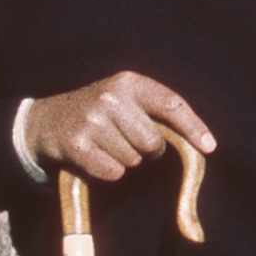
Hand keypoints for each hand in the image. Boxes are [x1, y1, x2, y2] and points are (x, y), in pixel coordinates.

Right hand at [33, 69, 211, 187]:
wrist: (45, 121)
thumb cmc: (98, 113)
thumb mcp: (124, 100)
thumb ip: (157, 113)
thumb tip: (205, 145)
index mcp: (129, 82)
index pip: (171, 104)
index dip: (193, 127)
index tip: (210, 147)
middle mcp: (111, 97)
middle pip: (153, 142)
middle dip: (147, 151)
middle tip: (127, 141)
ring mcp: (92, 120)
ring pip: (133, 161)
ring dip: (125, 161)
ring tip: (105, 145)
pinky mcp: (76, 144)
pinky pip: (113, 173)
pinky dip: (108, 172)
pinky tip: (93, 157)